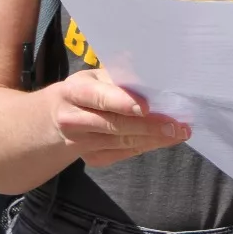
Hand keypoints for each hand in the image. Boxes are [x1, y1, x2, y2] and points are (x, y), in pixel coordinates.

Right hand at [47, 68, 188, 167]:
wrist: (53, 121)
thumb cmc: (83, 92)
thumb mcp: (93, 77)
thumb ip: (117, 77)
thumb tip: (150, 74)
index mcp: (74, 92)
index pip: (99, 97)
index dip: (122, 102)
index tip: (147, 107)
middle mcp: (74, 119)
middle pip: (115, 125)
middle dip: (149, 125)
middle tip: (177, 124)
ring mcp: (81, 143)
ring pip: (123, 142)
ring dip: (154, 138)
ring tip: (179, 133)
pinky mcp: (92, 159)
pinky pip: (123, 153)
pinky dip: (145, 146)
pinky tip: (163, 139)